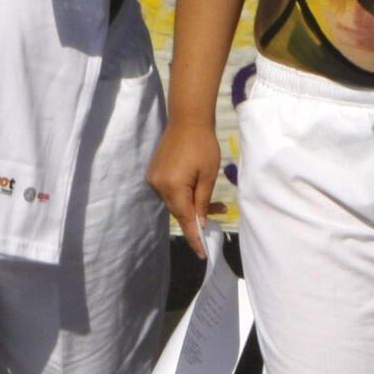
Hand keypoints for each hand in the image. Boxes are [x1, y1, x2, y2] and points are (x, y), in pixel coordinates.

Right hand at [146, 120, 222, 256]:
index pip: (185, 219)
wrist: (187, 119)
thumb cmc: (203, 145)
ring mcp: (154, 179)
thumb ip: (202, 202)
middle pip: (178, 211)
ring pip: (174, 202)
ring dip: (191, 204)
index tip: (202, 253)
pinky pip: (169, 191)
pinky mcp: (154, 172)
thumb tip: (200, 223)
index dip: (194, 237)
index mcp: (173, 187)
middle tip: (220, 212)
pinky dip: (183, 194)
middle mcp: (158, 185)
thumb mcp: (208, 176)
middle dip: (197, 216)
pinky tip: (196, 189)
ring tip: (214, 201)